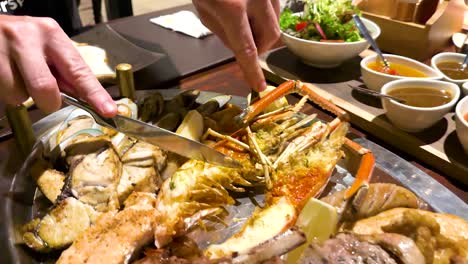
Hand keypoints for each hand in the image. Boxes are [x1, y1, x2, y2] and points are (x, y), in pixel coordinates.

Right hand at [0, 15, 116, 116]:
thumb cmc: (20, 39)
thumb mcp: (46, 46)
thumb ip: (64, 70)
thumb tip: (85, 97)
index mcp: (51, 34)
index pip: (78, 70)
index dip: (95, 94)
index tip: (109, 110)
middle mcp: (27, 38)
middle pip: (45, 89)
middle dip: (48, 102)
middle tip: (45, 98)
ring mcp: (3, 49)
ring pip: (19, 95)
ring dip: (21, 94)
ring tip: (17, 74)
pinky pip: (5, 94)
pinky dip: (7, 92)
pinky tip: (5, 74)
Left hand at [193, 0, 280, 91]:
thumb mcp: (205, 11)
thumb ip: (225, 33)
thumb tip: (242, 49)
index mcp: (232, 9)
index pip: (247, 49)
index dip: (253, 70)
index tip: (258, 86)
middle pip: (270, 35)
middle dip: (260, 45)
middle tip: (246, 44)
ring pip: (276, 20)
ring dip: (262, 28)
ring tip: (245, 20)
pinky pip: (275, 6)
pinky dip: (265, 14)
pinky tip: (250, 7)